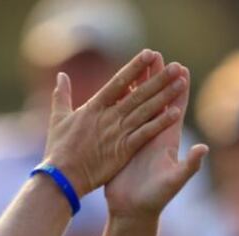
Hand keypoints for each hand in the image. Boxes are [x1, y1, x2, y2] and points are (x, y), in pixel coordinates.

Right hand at [42, 50, 189, 196]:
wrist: (61, 177)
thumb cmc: (58, 149)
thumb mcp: (58, 118)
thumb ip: (62, 95)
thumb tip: (61, 76)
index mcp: (93, 107)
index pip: (118, 82)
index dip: (135, 67)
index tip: (150, 54)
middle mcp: (108, 116)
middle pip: (138, 93)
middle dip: (158, 79)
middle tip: (175, 66)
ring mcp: (117, 132)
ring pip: (146, 110)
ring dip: (165, 96)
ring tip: (181, 83)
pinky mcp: (123, 149)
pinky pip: (145, 133)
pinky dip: (160, 123)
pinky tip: (175, 113)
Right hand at [104, 61, 207, 218]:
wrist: (133, 212)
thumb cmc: (155, 198)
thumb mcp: (174, 181)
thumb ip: (189, 165)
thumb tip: (203, 149)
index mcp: (167, 140)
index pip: (175, 109)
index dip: (179, 89)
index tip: (181, 67)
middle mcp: (154, 136)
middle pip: (157, 101)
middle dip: (158, 78)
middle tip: (158, 56)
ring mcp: (138, 139)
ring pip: (138, 106)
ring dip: (138, 86)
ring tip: (137, 67)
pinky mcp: (123, 145)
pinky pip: (122, 119)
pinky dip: (120, 104)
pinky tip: (116, 91)